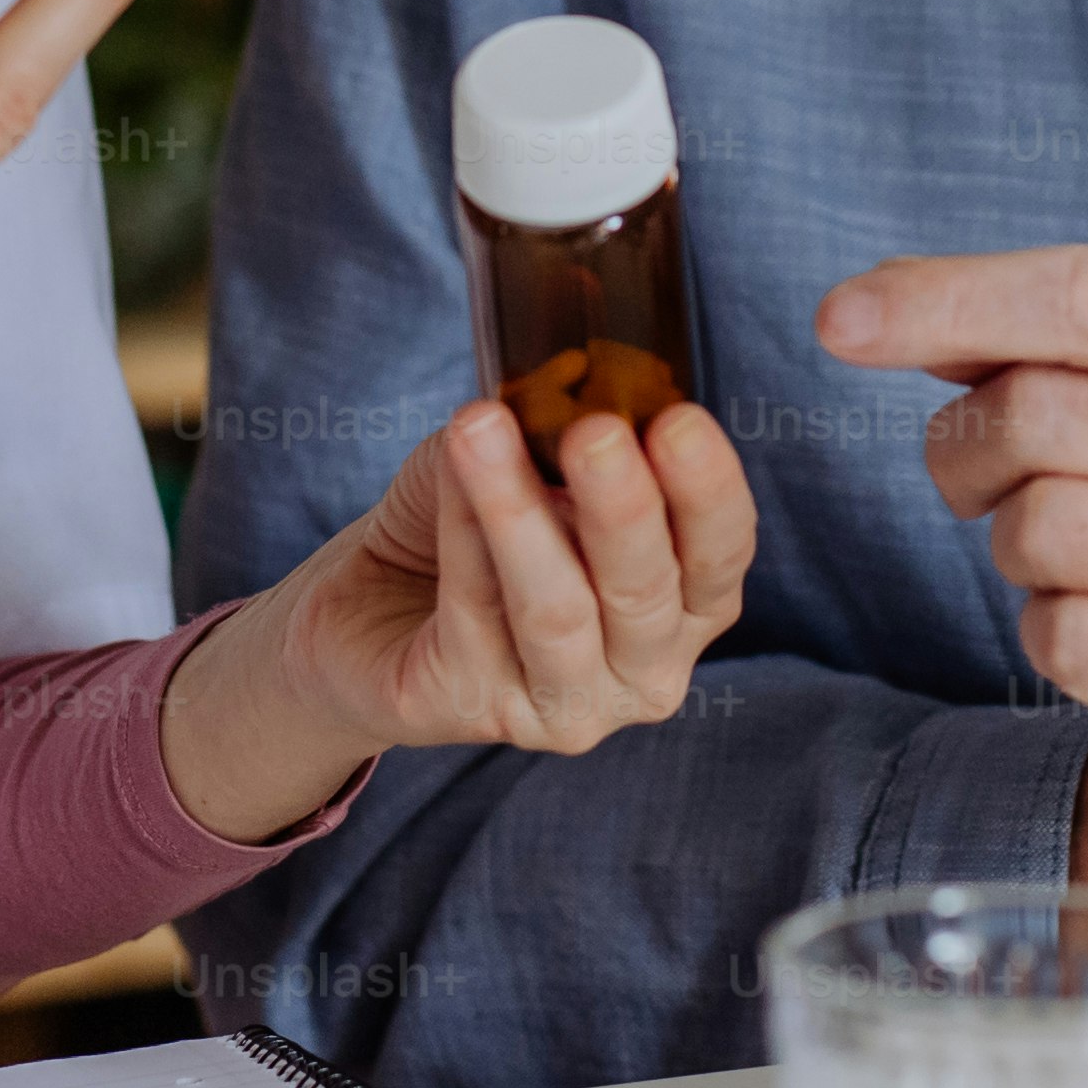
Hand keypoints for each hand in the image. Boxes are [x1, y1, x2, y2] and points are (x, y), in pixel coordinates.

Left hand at [160, 397, 759, 841]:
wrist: (366, 609)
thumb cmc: (470, 530)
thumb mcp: (527, 466)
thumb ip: (556, 433)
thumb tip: (564, 379)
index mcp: (684, 606)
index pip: (721, 554)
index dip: (709, 491)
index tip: (679, 422)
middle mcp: (643, 671)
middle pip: (647, 591)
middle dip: (624, 507)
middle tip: (596, 433)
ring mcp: (565, 707)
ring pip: (556, 611)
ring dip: (518, 514)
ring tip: (483, 431)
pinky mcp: (474, 709)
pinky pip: (471, 612)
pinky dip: (459, 530)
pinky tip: (448, 466)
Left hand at [821, 245, 1087, 816]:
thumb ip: (1038, 332)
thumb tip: (872, 308)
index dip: (951, 299)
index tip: (838, 319)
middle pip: (1039, 415)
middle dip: (969, 444)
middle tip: (987, 471)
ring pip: (1039, 529)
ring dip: (1015, 540)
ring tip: (1072, 543)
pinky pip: (1061, 640)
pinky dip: (1049, 628)